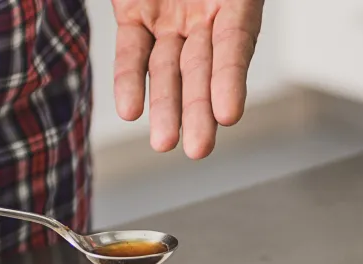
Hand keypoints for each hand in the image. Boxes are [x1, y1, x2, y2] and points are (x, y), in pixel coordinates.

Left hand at [110, 0, 263, 158]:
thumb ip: (228, 6)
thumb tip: (226, 30)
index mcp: (234, 0)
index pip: (233, 44)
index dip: (229, 80)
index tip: (227, 115)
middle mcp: (203, 15)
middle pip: (200, 69)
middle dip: (198, 111)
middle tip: (198, 149)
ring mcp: (168, 20)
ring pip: (166, 69)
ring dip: (165, 108)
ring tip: (163, 143)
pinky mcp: (134, 16)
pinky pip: (130, 52)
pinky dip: (128, 81)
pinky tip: (130, 110)